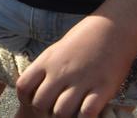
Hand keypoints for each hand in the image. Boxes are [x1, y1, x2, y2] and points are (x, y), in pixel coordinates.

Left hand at [16, 15, 136, 117]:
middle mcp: (61, 72)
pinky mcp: (103, 88)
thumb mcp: (57, 50)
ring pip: (61, 112)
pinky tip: (88, 114)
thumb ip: (46, 68)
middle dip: (45, 112)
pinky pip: (87, 113)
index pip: (23, 87)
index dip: (26, 99)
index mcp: (47, 61)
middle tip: (55, 110)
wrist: (112, 28)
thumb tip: (36, 87)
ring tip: (71, 113)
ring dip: (65, 117)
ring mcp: (81, 80)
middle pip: (40, 104)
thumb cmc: (84, 39)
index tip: (35, 101)